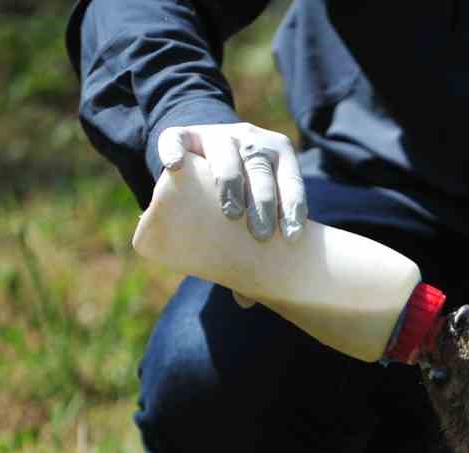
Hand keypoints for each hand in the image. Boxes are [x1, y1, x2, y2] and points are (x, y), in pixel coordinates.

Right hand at [158, 121, 307, 307]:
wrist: (206, 149)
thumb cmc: (239, 192)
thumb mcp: (252, 209)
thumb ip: (253, 246)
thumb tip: (246, 301)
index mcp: (278, 155)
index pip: (291, 178)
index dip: (293, 205)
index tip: (291, 236)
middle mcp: (250, 140)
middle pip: (260, 167)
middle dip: (264, 200)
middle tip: (261, 234)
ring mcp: (216, 135)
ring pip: (225, 153)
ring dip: (230, 181)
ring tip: (230, 213)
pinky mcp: (184, 135)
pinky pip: (177, 139)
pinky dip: (175, 150)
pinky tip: (175, 166)